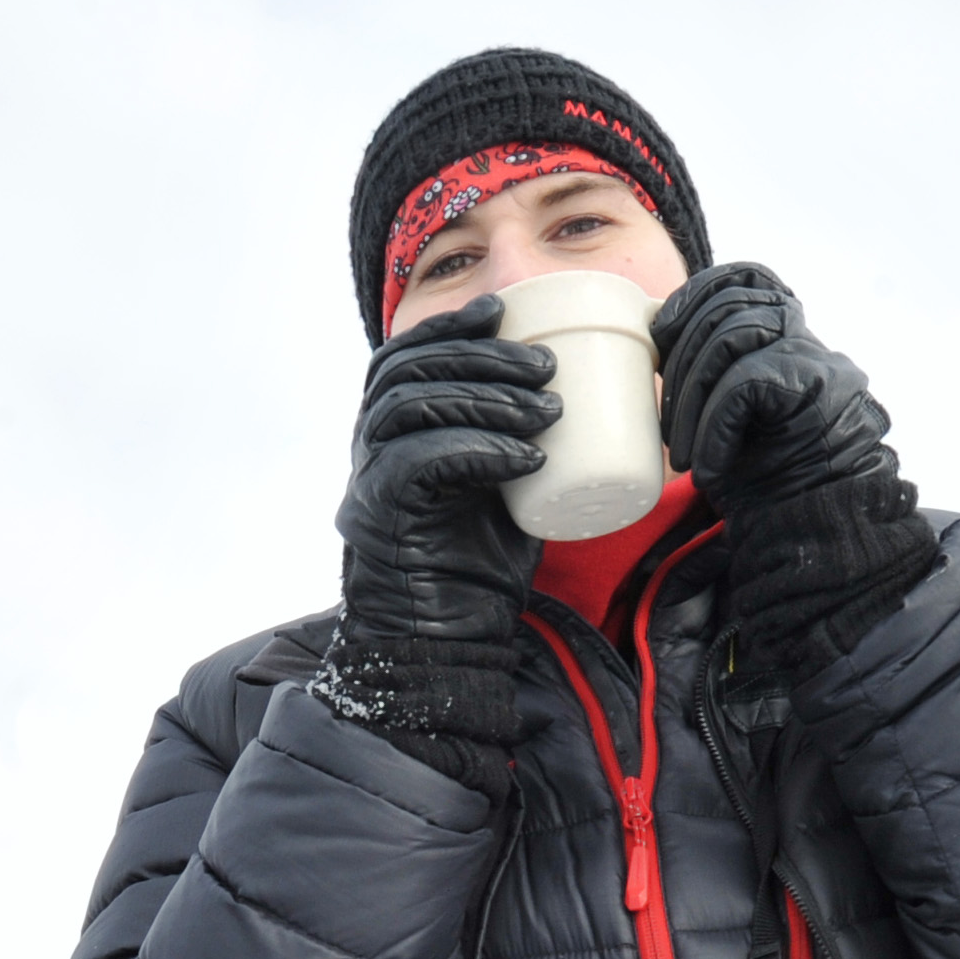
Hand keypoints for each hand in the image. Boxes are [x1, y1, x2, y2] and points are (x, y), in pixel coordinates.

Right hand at [314, 295, 556, 786]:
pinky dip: (476, 449)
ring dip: (486, 397)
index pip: (405, 356)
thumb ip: (520, 444)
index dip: (449, 324)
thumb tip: (590, 397)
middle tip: (548, 367)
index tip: (504, 311)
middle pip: (410, 370)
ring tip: (548, 411)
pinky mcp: (379, 516)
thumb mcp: (507, 491)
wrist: (443, 647)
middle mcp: (372, 450)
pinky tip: (525, 458)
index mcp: (395, 433)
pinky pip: (418, 462)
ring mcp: (369, 481)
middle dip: (482, 356)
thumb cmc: (478, 570)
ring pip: (411, 406)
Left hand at [653, 263, 898, 514]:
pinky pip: (744, 383)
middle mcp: (806, 342)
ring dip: (691, 398)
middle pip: (731, 302)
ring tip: (683, 454)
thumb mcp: (730, 419)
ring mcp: (816, 364)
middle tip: (666, 422)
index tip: (659, 331)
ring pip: (734, 336)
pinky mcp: (816, 391)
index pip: (746, 279)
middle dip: (681, 354)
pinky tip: (708, 467)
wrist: (815, 536)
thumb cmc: (767, 483)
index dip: (696, 292)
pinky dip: (713, 427)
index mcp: (786, 340)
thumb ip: (711, 375)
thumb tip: (650, 341)